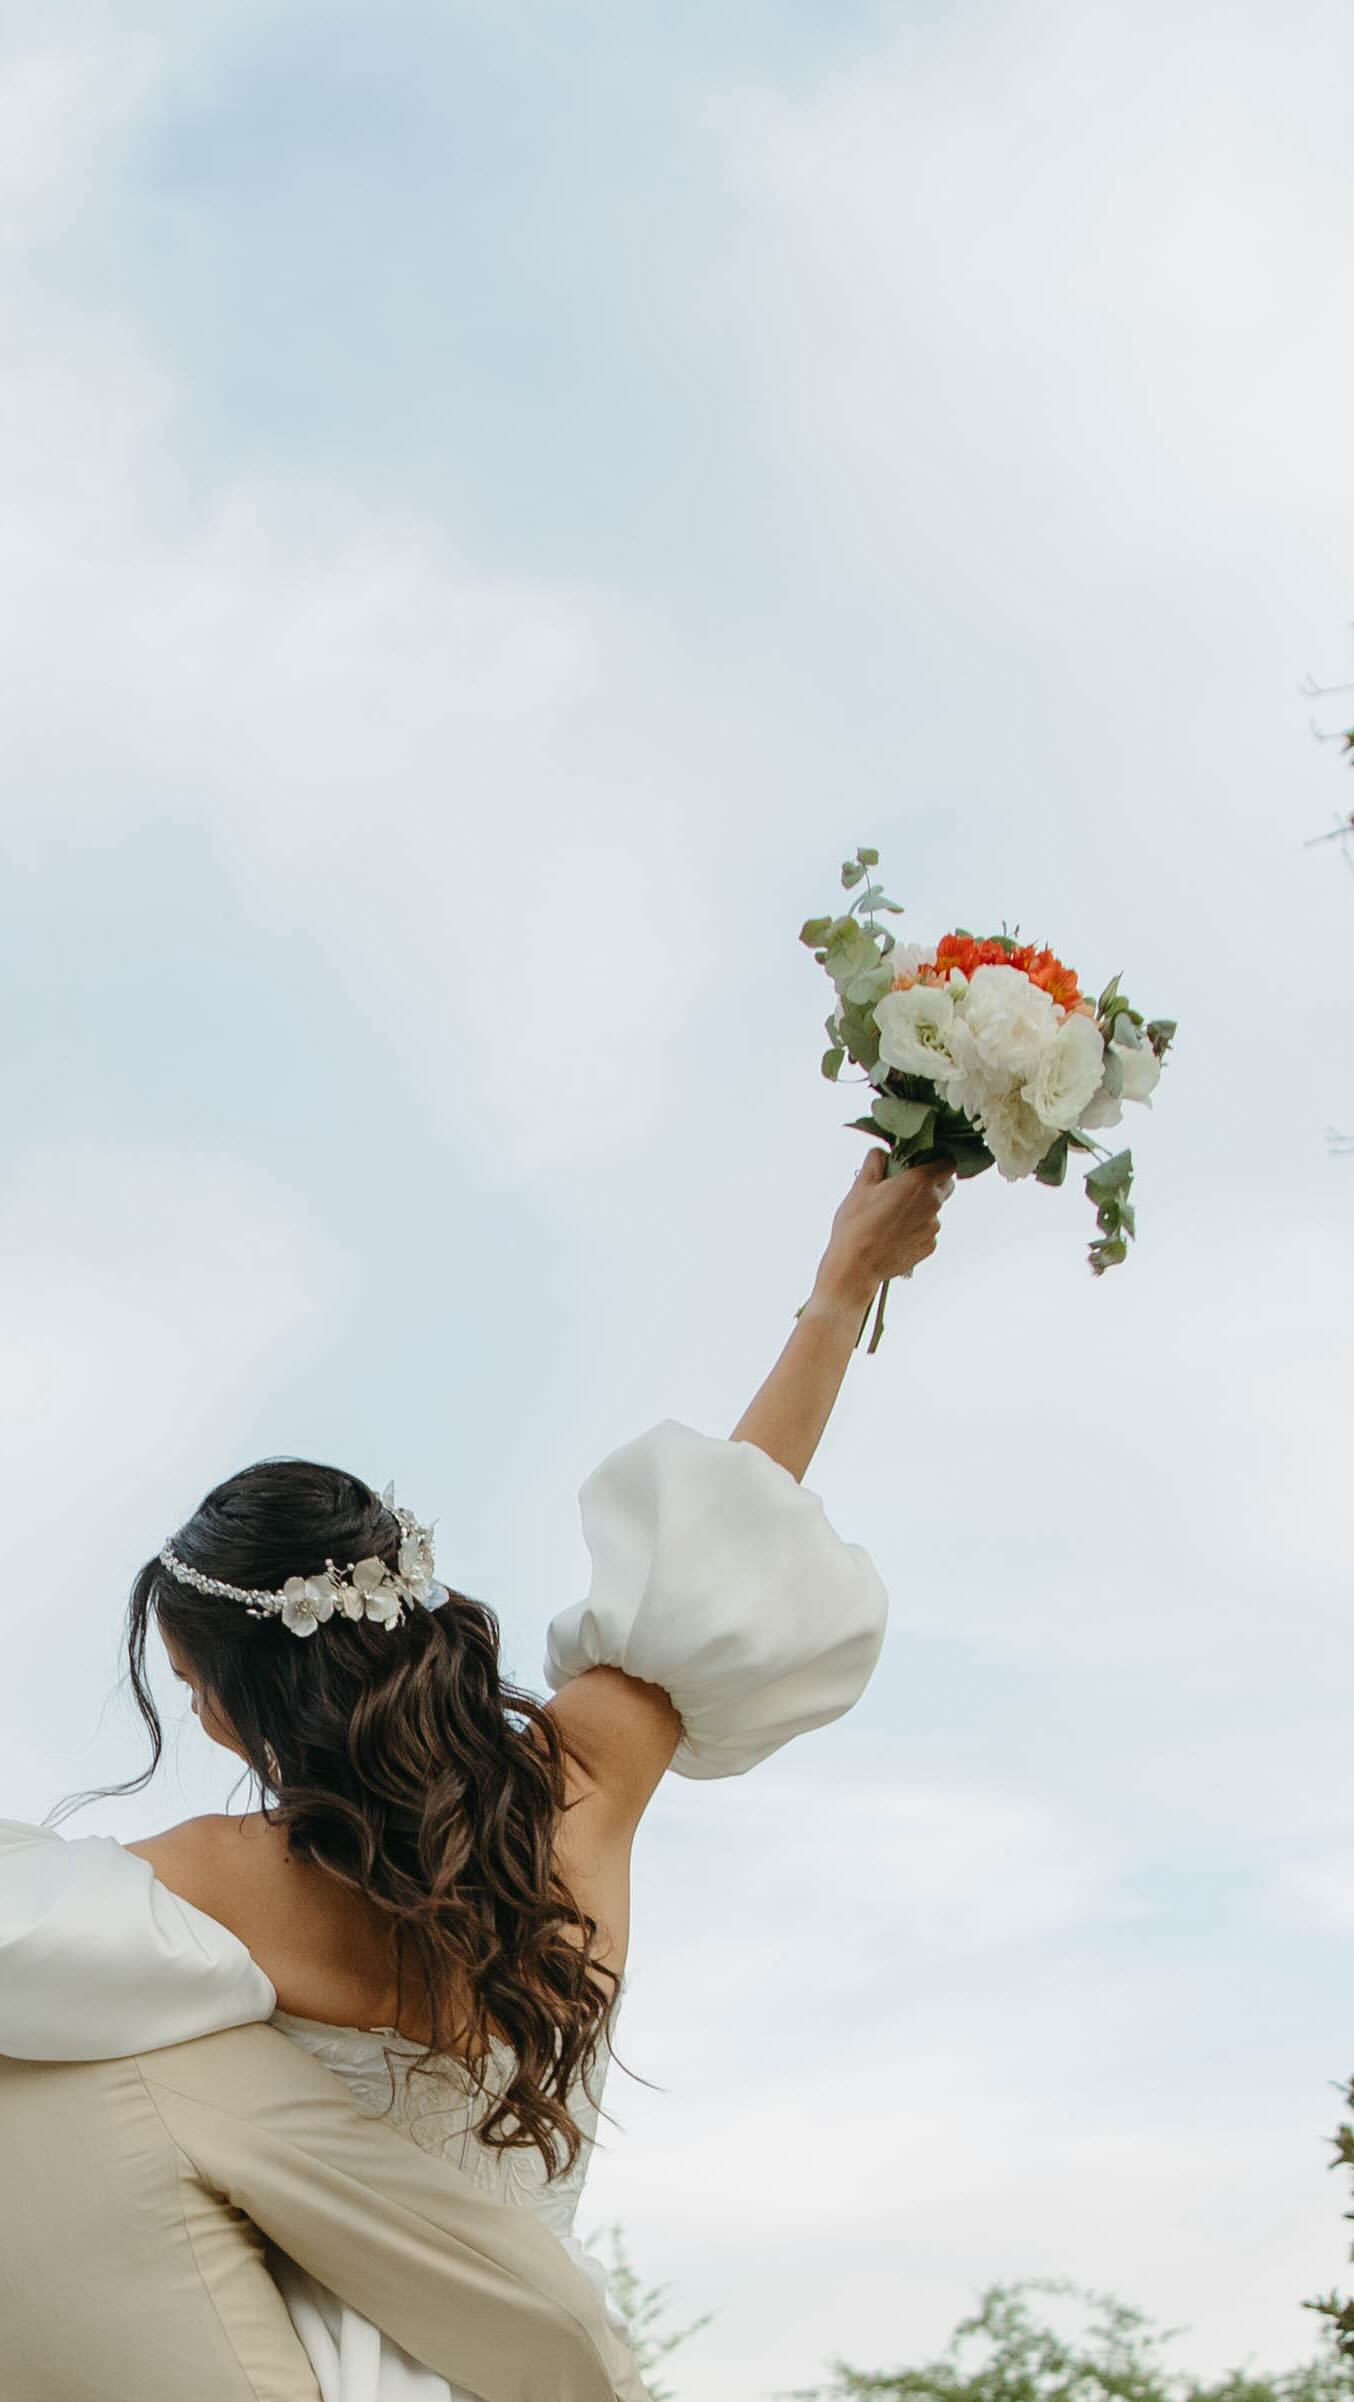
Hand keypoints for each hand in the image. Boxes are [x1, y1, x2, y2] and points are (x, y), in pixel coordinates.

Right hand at [811, 1148, 955, 1311]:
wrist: (856, 1266)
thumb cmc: (856, 1224)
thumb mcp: (861, 1185)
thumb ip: (875, 1161)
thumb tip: (882, 1152)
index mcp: (919, 1182)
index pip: (948, 1162)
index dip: (938, 1160)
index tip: (924, 1162)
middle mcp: (933, 1203)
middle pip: (945, 1185)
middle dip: (931, 1182)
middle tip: (906, 1187)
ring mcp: (933, 1227)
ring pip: (935, 1210)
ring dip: (921, 1208)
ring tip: (893, 1216)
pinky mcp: (930, 1246)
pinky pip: (928, 1231)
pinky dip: (917, 1229)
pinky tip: (895, 1234)